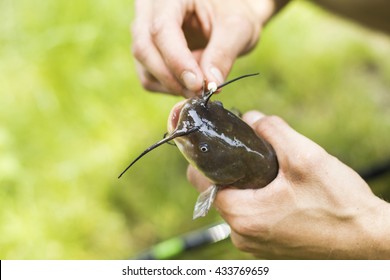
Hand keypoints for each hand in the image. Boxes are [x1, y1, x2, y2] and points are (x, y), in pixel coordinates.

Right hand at [131, 0, 283, 96]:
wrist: (228, 12)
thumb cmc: (233, 11)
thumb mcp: (238, 27)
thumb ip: (223, 54)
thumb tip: (209, 84)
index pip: (161, 29)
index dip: (177, 61)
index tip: (197, 85)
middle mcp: (149, 9)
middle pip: (144, 48)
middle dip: (172, 77)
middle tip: (200, 92)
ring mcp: (143, 31)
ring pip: (144, 66)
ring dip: (173, 83)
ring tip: (202, 80)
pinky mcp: (147, 51)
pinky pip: (148, 77)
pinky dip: (170, 85)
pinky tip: (191, 79)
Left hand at [187, 111, 389, 258]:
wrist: (367, 239)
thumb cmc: (338, 204)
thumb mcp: (304, 156)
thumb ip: (272, 129)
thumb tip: (252, 117)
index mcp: (242, 215)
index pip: (200, 180)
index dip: (207, 157)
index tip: (220, 142)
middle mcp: (241, 235)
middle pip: (217, 191)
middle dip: (229, 169)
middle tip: (253, 154)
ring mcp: (253, 244)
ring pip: (234, 204)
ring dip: (245, 185)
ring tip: (272, 173)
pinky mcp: (266, 246)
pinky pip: (250, 216)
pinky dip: (256, 200)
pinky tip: (280, 191)